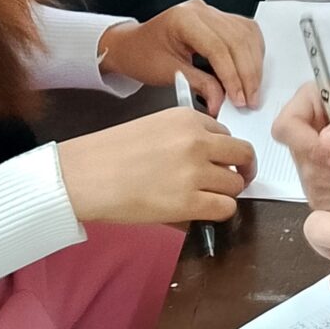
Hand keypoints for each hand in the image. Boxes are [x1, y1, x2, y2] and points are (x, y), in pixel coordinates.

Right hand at [58, 107, 256, 225]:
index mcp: (187, 118)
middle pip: (243, 154)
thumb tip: (211, 156)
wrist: (86, 176)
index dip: (223, 150)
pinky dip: (220, 211)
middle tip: (233, 179)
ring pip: (236, 184)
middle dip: (241, 168)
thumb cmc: (111, 153)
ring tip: (208, 197)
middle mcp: (197, 141)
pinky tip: (204, 210)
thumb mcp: (154, 126)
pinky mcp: (189, 203)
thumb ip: (185, 136)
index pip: (226, 132)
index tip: (218, 160)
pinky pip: (226, 208)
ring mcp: (195, 172)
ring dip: (227, 192)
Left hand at [99, 0, 264, 111]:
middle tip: (249, 99)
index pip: (219, 47)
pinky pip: (244, 31)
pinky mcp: (218, 19)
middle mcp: (201, 10)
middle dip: (247, 73)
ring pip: (246, 34)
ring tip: (251, 90)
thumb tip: (222, 101)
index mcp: (184, 18)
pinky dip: (251, 52)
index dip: (233, 76)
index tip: (239, 99)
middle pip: (238, 40)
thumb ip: (200, 85)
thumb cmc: (141, 55)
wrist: (130, 45)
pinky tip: (251, 69)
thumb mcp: (168, 74)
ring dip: (253, 64)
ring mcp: (211, 12)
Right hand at [269, 77, 329, 208]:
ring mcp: (316, 153)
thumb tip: (327, 142)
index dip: (306, 147)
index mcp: (311, 101)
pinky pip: (321, 197)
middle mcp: (308, 127)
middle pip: (299, 160)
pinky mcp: (327, 175)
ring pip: (309, 183)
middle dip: (329, 171)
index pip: (286, 128)